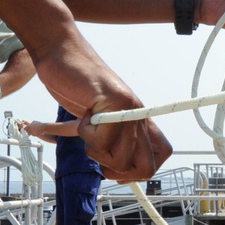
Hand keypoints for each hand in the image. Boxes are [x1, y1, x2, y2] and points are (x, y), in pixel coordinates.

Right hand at [31, 34, 171, 180]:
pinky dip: (77, 133)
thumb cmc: (76, 83)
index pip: (163, 153)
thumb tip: (119, 174)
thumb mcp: (99, 116)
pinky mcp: (112, 101)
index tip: (116, 169)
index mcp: (140, 118)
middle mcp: (139, 114)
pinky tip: (68, 120)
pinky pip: (97, 139)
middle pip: (144, 167)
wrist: (62, 51)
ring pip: (120, 158)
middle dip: (116, 170)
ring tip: (82, 127)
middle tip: (97, 152)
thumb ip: (111, 137)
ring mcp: (128, 108)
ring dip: (93, 149)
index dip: (141, 170)